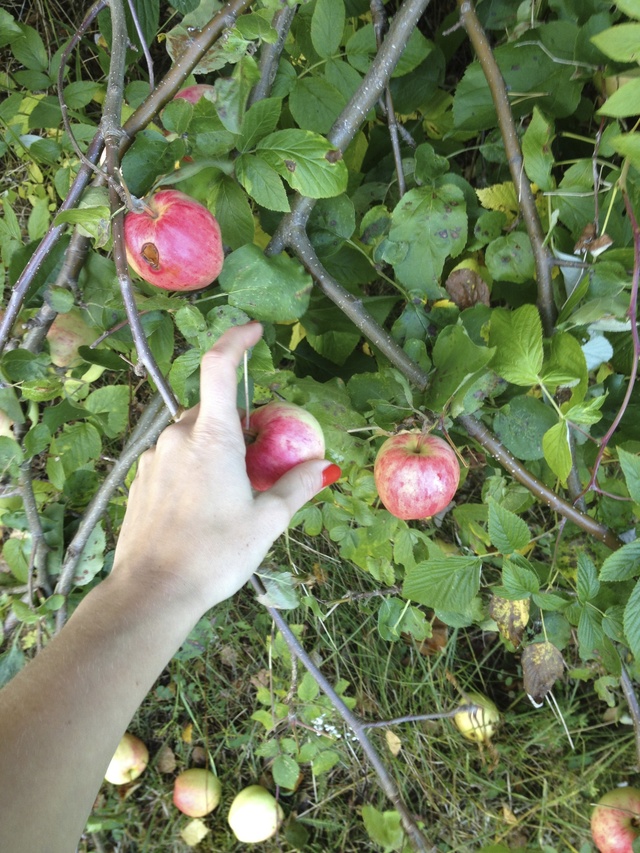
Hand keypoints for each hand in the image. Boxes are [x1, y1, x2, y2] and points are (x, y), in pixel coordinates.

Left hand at [112, 322, 338, 614]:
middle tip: (260, 458)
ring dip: (216, 447)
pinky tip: (204, 505)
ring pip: (192, 435)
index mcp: (212, 437)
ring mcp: (155, 457)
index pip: (220, 367)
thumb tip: (323, 466)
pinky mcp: (142, 479)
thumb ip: (296, 487)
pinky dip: (194, 465)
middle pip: (212, 408)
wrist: (152, 591)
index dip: (236, 340)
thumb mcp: (266, 522)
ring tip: (232, 491)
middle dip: (238, 421)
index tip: (254, 331)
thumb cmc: (215, 555)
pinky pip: (174, 457)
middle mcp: (178, 437)